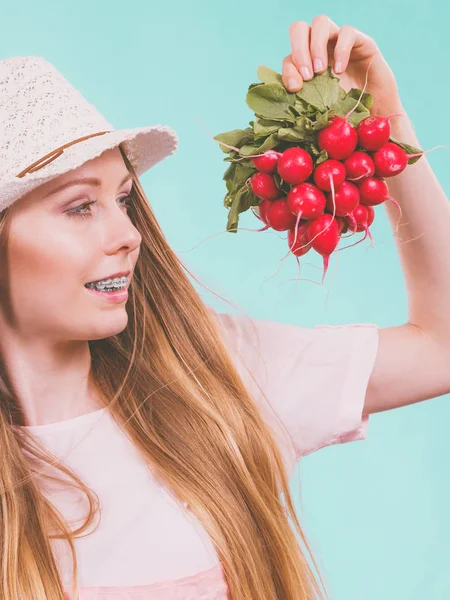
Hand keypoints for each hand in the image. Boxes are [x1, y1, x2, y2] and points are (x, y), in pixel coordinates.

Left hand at [282, 15, 400, 113]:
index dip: (288, 70)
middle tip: (307, 75)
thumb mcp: (320, 110)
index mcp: (307, 64)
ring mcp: (339, 41)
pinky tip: (340, 71)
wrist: (376, 113)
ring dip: (316, 46)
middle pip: (299, 29)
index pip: (289, 57)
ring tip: (320, 71)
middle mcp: (320, 47)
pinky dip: (341, 50)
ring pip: (320, 23)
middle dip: (298, 50)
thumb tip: (282, 107)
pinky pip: (346, 32)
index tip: (295, 88)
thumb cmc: (346, 112)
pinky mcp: (360, 40)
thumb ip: (304, 104)